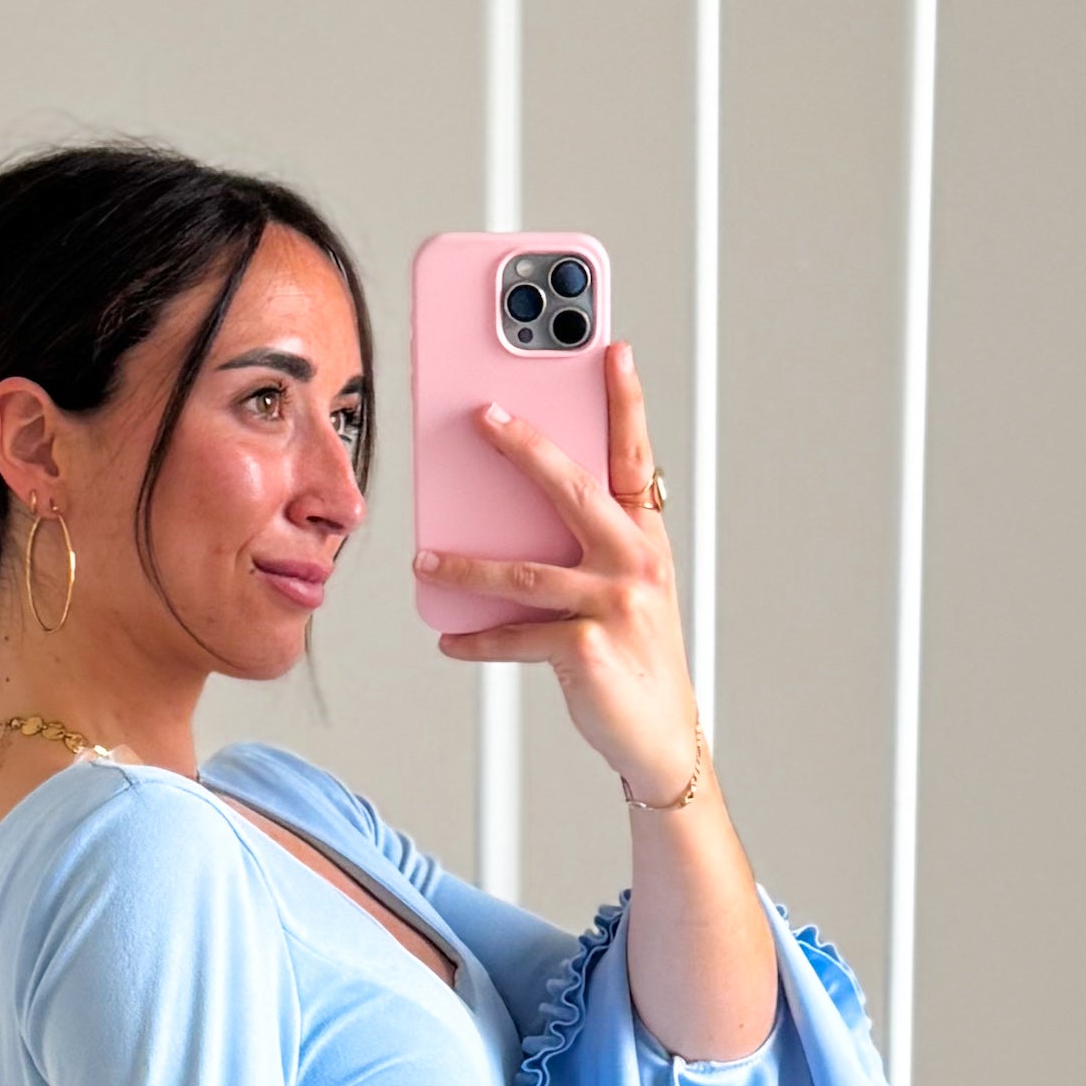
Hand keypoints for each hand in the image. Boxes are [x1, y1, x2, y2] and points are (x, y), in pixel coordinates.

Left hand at [410, 343, 706, 806]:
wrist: (660, 736)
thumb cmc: (635, 653)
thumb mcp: (623, 586)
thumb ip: (585, 542)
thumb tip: (507, 511)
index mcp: (644, 535)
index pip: (634, 456)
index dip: (625, 401)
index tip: (612, 349)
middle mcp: (636, 561)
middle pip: (572, 489)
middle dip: (524, 446)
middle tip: (482, 415)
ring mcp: (615, 605)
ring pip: (525, 571)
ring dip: (466, 565)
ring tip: (425, 559)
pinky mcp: (587, 650)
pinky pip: (516, 636)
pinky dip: (476, 639)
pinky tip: (448, 637)